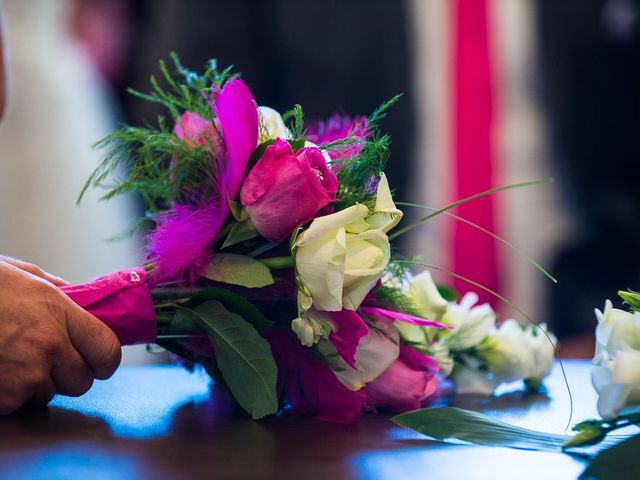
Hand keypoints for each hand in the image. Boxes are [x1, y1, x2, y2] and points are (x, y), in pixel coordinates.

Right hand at [0, 259, 121, 413]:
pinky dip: (9, 395)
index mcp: (59, 313)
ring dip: (36, 384)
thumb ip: (60, 291)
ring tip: (12, 359)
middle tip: (50, 360)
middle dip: (70, 375)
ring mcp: (25, 374)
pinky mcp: (2, 397)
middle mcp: (48, 346)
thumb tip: (81, 298)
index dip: (106, 359)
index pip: (108, 350)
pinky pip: (18, 404)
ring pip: (48, 394)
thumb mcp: (25, 275)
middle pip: (82, 381)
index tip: (99, 360)